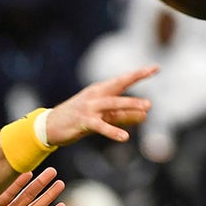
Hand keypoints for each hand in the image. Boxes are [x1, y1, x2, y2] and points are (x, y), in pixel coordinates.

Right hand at [44, 65, 158, 145]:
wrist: (50, 125)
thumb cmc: (78, 118)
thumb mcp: (103, 116)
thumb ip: (124, 116)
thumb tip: (145, 116)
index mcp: (100, 90)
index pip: (123, 80)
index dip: (139, 73)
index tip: (156, 68)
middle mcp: (96, 95)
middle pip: (119, 87)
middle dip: (136, 86)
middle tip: (153, 97)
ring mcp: (89, 107)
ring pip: (113, 104)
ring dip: (130, 105)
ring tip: (146, 110)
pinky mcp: (84, 121)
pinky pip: (101, 126)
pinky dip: (113, 131)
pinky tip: (124, 137)